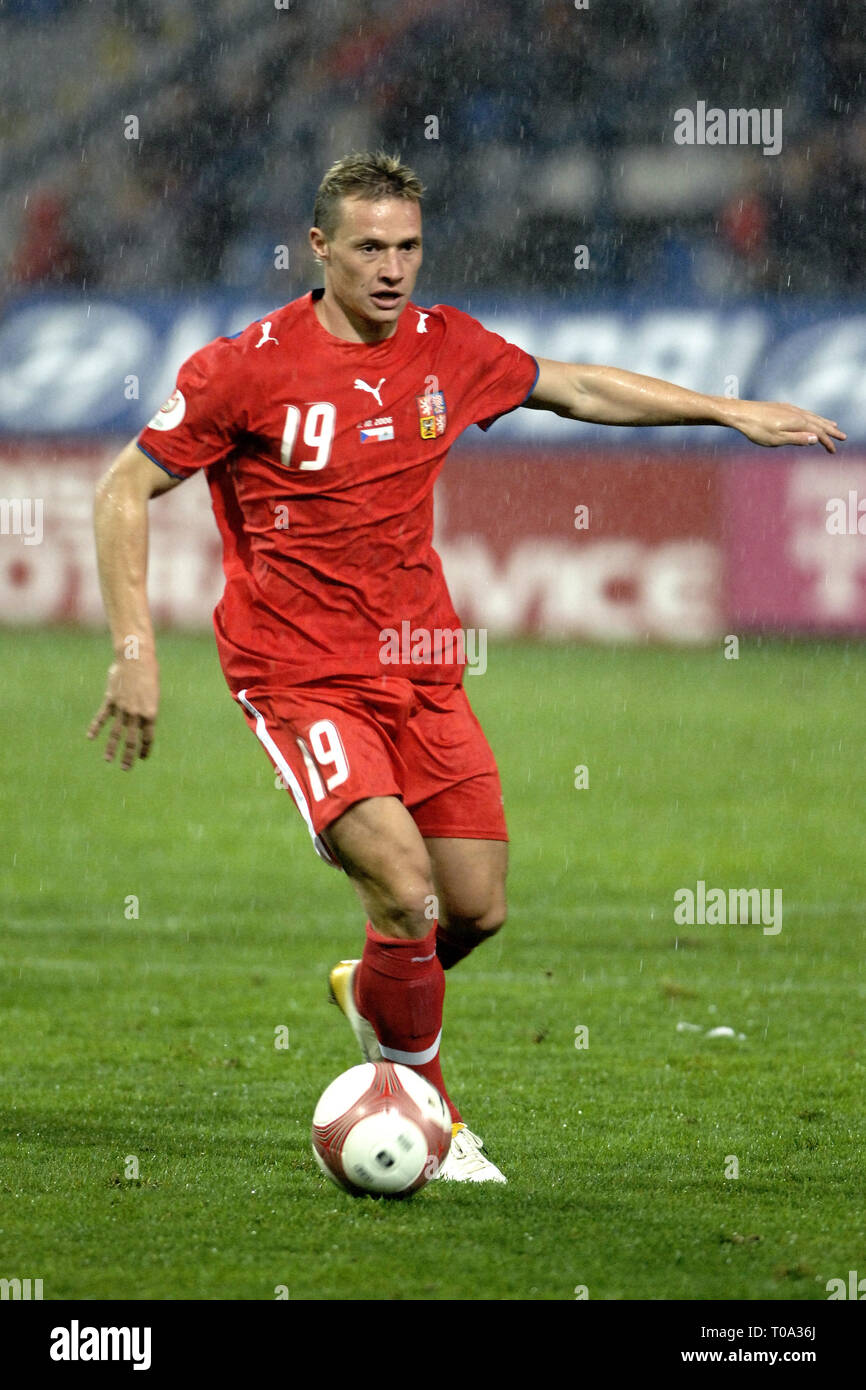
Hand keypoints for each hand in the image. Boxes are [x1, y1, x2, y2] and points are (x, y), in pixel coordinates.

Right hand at [87, 653, 158, 769]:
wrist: (135, 659)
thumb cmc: (148, 673)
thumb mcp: (153, 693)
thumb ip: (146, 707)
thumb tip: (142, 718)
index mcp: (150, 713)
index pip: (148, 737)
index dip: (145, 749)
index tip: (142, 758)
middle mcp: (136, 714)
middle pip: (131, 740)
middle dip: (128, 756)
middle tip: (125, 768)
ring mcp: (122, 708)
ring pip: (116, 733)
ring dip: (111, 748)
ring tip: (108, 760)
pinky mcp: (111, 700)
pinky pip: (102, 717)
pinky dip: (96, 727)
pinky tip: (90, 737)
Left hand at [727, 399, 845, 452]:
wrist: (740, 413)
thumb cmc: (756, 429)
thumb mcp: (777, 439)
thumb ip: (797, 438)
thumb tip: (816, 438)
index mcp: (798, 422)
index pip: (818, 433)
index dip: (827, 442)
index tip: (834, 451)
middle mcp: (797, 413)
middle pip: (819, 422)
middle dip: (831, 430)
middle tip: (843, 437)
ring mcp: (790, 408)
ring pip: (812, 416)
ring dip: (824, 422)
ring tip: (833, 425)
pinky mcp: (782, 407)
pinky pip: (803, 412)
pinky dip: (812, 417)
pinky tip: (810, 419)